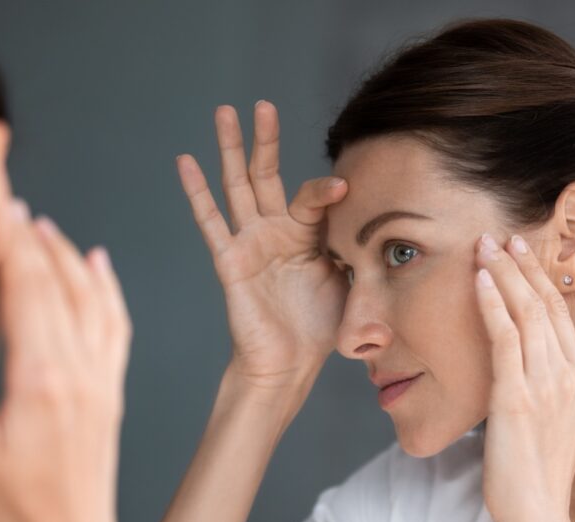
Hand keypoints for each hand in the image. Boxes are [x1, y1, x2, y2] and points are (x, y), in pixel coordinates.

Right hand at [0, 198, 131, 521]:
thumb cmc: (15, 508)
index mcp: (40, 376)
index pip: (20, 281)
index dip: (3, 227)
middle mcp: (79, 369)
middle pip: (52, 279)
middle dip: (24, 227)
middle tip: (3, 187)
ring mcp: (102, 378)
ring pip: (89, 296)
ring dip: (63, 252)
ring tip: (36, 221)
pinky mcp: (112, 391)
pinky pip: (117, 325)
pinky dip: (107, 287)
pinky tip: (98, 263)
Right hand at [177, 102, 348, 389]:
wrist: (290, 363)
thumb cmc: (320, 327)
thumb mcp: (351, 281)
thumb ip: (359, 250)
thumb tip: (388, 229)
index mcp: (307, 235)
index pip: (313, 197)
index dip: (327, 191)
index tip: (346, 188)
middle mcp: (276, 231)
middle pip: (267, 175)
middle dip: (265, 140)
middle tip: (262, 105)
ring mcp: (251, 242)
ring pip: (237, 186)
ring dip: (230, 149)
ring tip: (224, 112)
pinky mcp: (230, 260)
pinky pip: (211, 221)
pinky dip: (197, 192)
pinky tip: (186, 161)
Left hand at [473, 233, 574, 521]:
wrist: (537, 510)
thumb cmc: (547, 468)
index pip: (560, 312)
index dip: (541, 277)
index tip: (523, 250)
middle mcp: (567, 374)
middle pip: (544, 304)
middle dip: (521, 266)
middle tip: (501, 235)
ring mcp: (542, 383)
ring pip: (524, 313)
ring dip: (503, 274)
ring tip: (485, 246)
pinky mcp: (515, 396)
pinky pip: (503, 338)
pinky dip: (492, 304)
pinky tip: (480, 280)